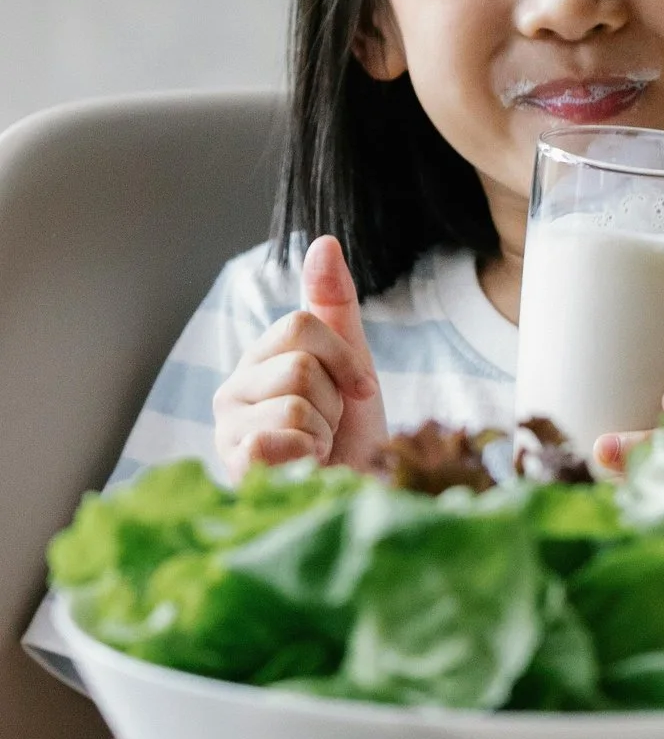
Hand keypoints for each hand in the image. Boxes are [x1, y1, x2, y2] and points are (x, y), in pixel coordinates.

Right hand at [211, 235, 388, 479]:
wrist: (356, 497)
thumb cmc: (351, 439)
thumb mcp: (353, 365)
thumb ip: (335, 304)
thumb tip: (324, 241)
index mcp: (259, 362)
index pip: (300, 325)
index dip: (344, 359)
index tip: (360, 390)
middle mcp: (232, 392)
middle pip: (301, 365)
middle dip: (334, 402)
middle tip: (330, 429)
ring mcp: (228, 431)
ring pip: (295, 403)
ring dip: (324, 432)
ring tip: (317, 451)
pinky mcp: (233, 467)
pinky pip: (275, 440)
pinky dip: (306, 457)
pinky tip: (302, 469)